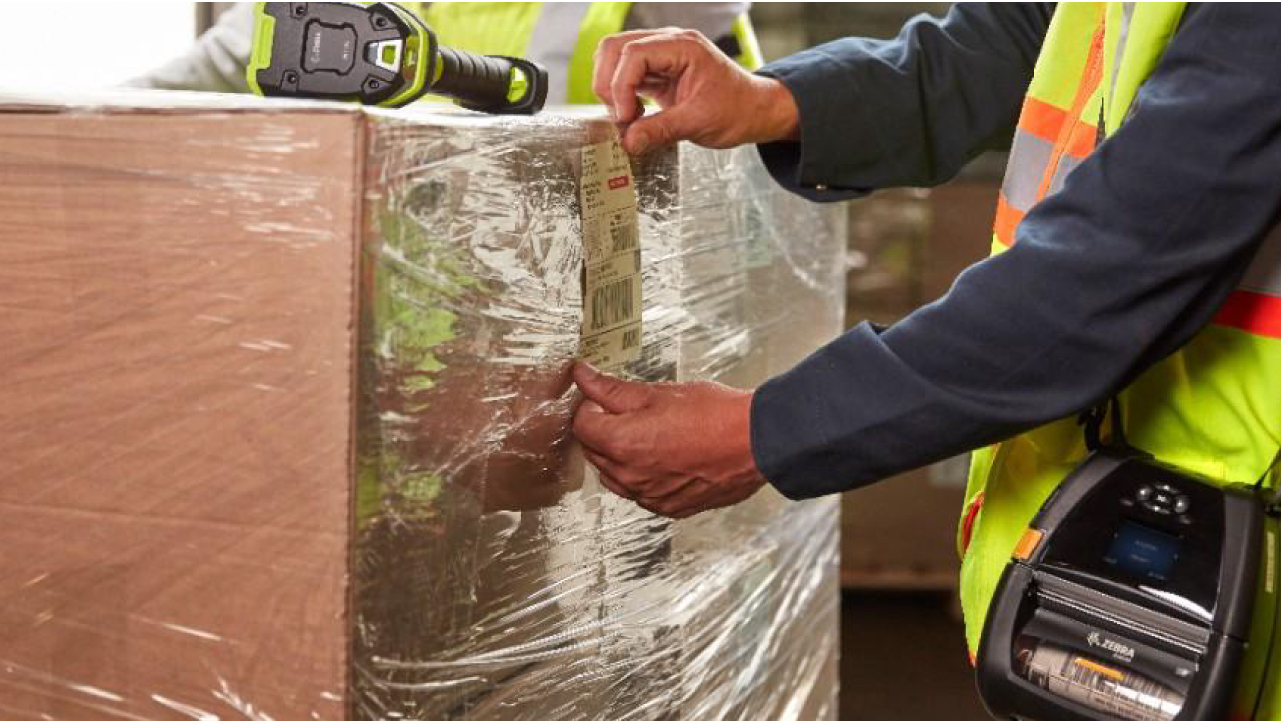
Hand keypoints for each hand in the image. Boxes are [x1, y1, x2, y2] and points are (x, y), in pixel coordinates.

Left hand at [570, 362, 767, 517]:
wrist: (757, 443)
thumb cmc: (714, 415)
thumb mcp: (659, 393)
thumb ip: (613, 389)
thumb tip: (584, 376)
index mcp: (622, 443)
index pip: (582, 425)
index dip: (589, 406)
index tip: (602, 397)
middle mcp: (630, 476)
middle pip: (594, 452)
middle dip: (602, 430)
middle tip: (624, 411)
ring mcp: (649, 496)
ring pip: (614, 476)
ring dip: (618, 456)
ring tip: (644, 434)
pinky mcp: (669, 507)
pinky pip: (640, 493)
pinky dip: (640, 476)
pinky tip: (660, 457)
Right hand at [593, 28, 799, 154]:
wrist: (755, 111)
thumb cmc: (738, 110)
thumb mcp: (699, 123)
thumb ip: (660, 131)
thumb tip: (628, 142)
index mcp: (683, 47)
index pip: (633, 53)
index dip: (621, 86)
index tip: (625, 117)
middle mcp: (670, 44)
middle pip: (616, 48)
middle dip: (609, 83)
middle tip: (621, 117)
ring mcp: (662, 55)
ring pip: (615, 58)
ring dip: (611, 87)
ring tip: (627, 117)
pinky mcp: (658, 71)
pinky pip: (626, 73)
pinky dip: (621, 93)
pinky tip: (632, 115)